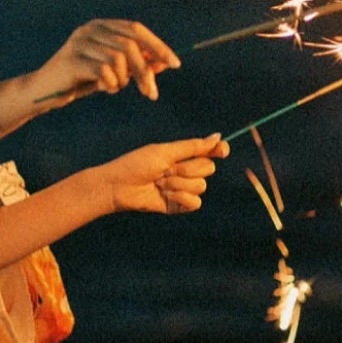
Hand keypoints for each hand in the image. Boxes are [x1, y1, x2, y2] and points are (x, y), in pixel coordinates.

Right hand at [29, 19, 180, 106]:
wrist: (44, 91)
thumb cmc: (81, 80)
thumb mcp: (113, 71)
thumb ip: (136, 64)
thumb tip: (165, 63)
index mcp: (101, 25)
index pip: (136, 29)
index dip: (157, 46)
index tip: (175, 64)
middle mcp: (90, 29)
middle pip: (130, 45)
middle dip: (145, 71)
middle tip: (151, 93)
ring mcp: (79, 42)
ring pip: (119, 59)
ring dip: (124, 80)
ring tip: (115, 87)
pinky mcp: (72, 59)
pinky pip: (105, 71)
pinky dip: (111, 84)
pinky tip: (104, 88)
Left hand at [100, 134, 229, 214]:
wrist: (119, 187)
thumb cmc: (137, 164)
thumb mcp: (165, 152)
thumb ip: (192, 147)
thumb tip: (217, 136)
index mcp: (183, 155)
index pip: (210, 152)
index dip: (219, 150)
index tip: (222, 150)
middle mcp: (186, 172)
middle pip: (209, 168)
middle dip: (188, 169)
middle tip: (167, 169)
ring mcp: (183, 189)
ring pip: (202, 186)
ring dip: (179, 184)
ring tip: (160, 183)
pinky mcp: (179, 205)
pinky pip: (195, 203)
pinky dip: (181, 198)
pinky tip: (165, 195)